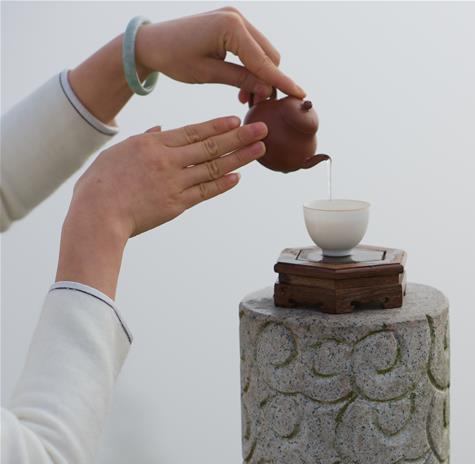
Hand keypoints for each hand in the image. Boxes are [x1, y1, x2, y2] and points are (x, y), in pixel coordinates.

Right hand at [56, 116, 266, 297]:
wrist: (97, 216)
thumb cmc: (100, 184)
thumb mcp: (117, 152)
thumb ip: (143, 139)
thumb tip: (160, 128)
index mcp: (151, 144)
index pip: (192, 131)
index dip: (216, 125)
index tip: (236, 120)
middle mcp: (167, 161)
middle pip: (209, 146)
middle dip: (239, 136)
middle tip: (262, 129)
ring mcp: (174, 183)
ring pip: (213, 167)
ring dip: (239, 158)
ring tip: (259, 149)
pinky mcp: (177, 204)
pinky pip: (205, 192)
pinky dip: (223, 184)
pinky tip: (238, 177)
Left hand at [136, 7, 304, 101]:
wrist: (152, 42)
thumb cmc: (173, 57)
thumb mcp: (208, 74)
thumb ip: (240, 80)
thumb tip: (267, 90)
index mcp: (230, 28)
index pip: (263, 61)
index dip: (281, 81)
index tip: (300, 96)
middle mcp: (236, 18)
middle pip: (268, 55)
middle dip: (268, 81)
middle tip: (257, 104)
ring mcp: (235, 18)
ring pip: (263, 52)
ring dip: (261, 75)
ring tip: (248, 97)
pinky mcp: (232, 22)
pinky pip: (252, 47)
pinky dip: (252, 65)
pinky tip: (243, 84)